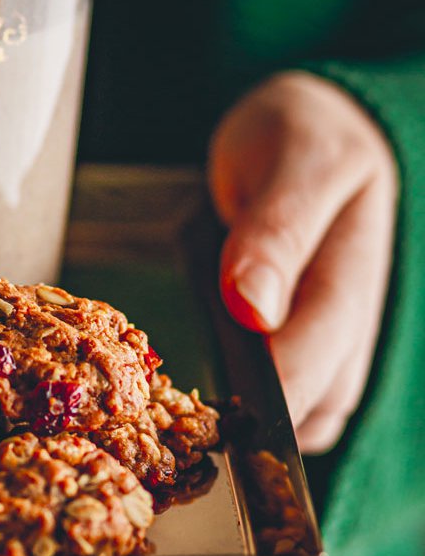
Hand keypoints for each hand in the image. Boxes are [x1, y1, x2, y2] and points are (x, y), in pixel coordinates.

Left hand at [208, 71, 398, 452]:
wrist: (308, 128)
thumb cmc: (300, 134)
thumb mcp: (293, 161)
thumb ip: (276, 231)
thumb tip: (252, 308)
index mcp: (355, 263)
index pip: (326, 344)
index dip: (282, 390)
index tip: (235, 414)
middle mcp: (353, 310)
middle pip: (325, 394)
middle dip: (269, 421)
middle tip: (199, 427)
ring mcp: (334, 327)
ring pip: (314, 405)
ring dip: (267, 423)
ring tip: (202, 420)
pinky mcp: (305, 333)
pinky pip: (290, 389)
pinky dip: (260, 406)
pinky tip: (219, 401)